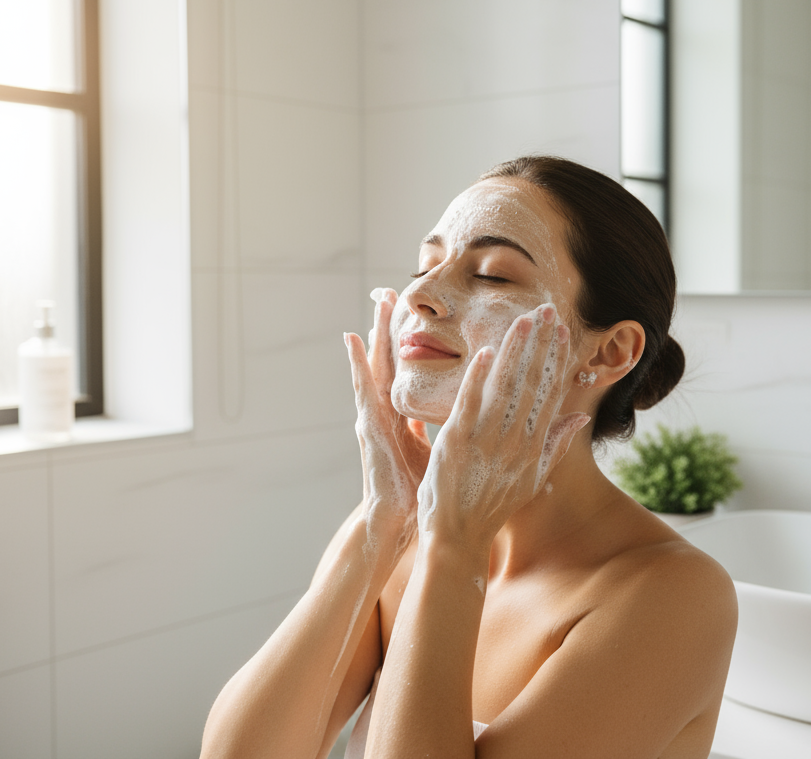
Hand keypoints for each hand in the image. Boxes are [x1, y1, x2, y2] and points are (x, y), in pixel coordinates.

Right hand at [345, 288, 431, 541]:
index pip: (410, 371)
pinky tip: (351, 340)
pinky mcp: (368, 426)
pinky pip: (363, 389)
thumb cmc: (419, 487)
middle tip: (391, 290)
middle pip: (391, 361)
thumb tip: (459, 407)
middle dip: (390, 327)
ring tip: (376, 301)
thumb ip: (439, 424)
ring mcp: (374, 416)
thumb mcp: (436, 446)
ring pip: (375, 366)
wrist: (399, 520)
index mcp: (404, 415)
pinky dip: (357, 363)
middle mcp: (387, 411)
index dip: (412, 342)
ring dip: (374, 333)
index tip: (415, 311)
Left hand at [415, 303, 591, 547]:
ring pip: (506, 387)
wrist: (458, 538)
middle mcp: (516, 440)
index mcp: (533, 445)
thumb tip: (578, 416)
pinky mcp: (459, 443)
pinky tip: (487, 351)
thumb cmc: (490, 507)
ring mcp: (488, 441)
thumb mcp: (532, 478)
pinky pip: (471, 404)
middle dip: (541, 344)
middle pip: (533, 383)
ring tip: (524, 319)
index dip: (556, 360)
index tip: (562, 331)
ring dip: (516, 351)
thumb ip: (555, 443)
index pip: (549, 393)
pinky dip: (479, 377)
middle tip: (548, 310)